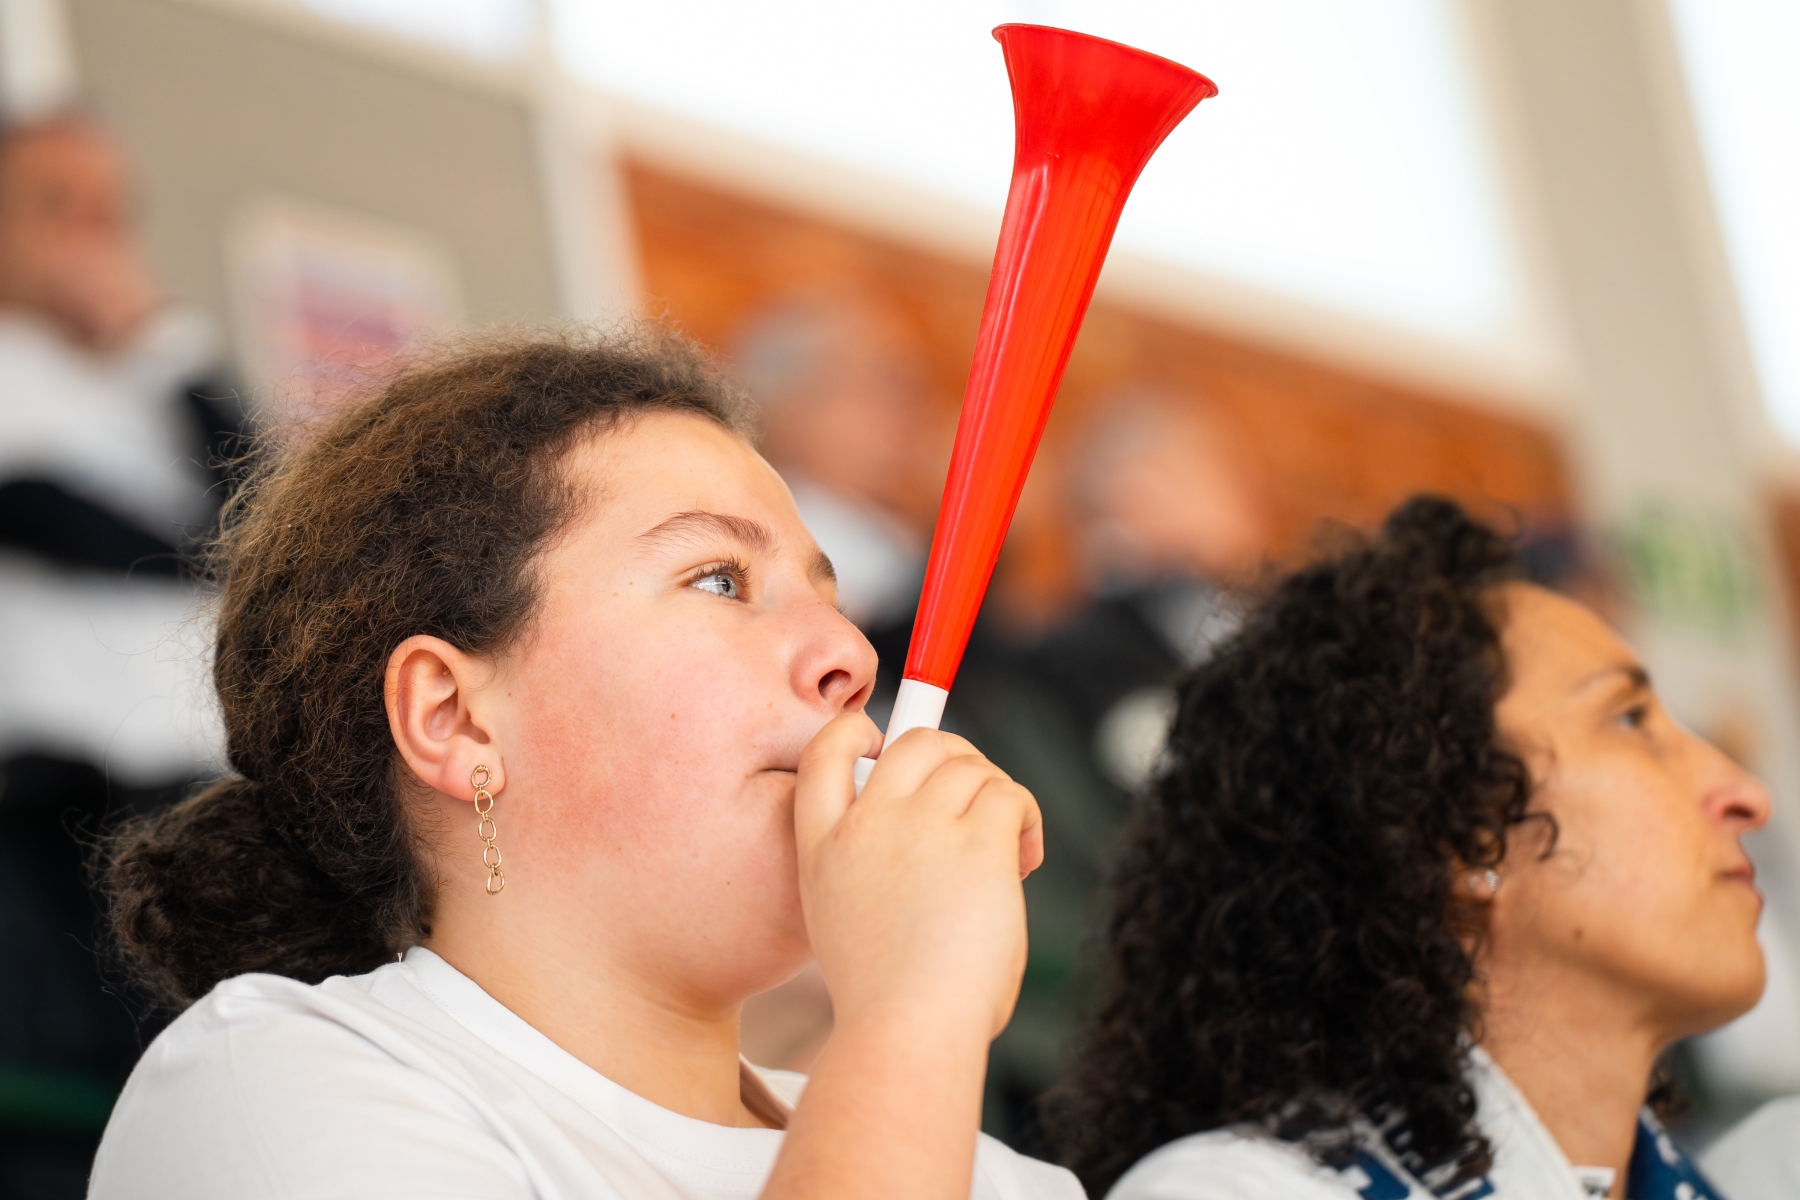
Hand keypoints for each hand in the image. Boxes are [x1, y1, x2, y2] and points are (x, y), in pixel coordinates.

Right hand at [793, 714, 1043, 1041]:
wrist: (906, 1032)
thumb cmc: (888, 1000)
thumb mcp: (845, 921)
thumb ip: (870, 867)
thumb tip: (930, 832)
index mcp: (823, 848)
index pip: (825, 751)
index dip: (856, 730)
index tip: (883, 742)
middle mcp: (868, 825)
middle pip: (918, 742)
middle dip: (955, 757)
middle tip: (976, 801)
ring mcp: (922, 828)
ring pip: (972, 767)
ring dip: (997, 794)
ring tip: (1010, 847)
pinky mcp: (977, 844)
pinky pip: (1010, 796)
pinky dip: (1026, 817)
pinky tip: (1024, 859)